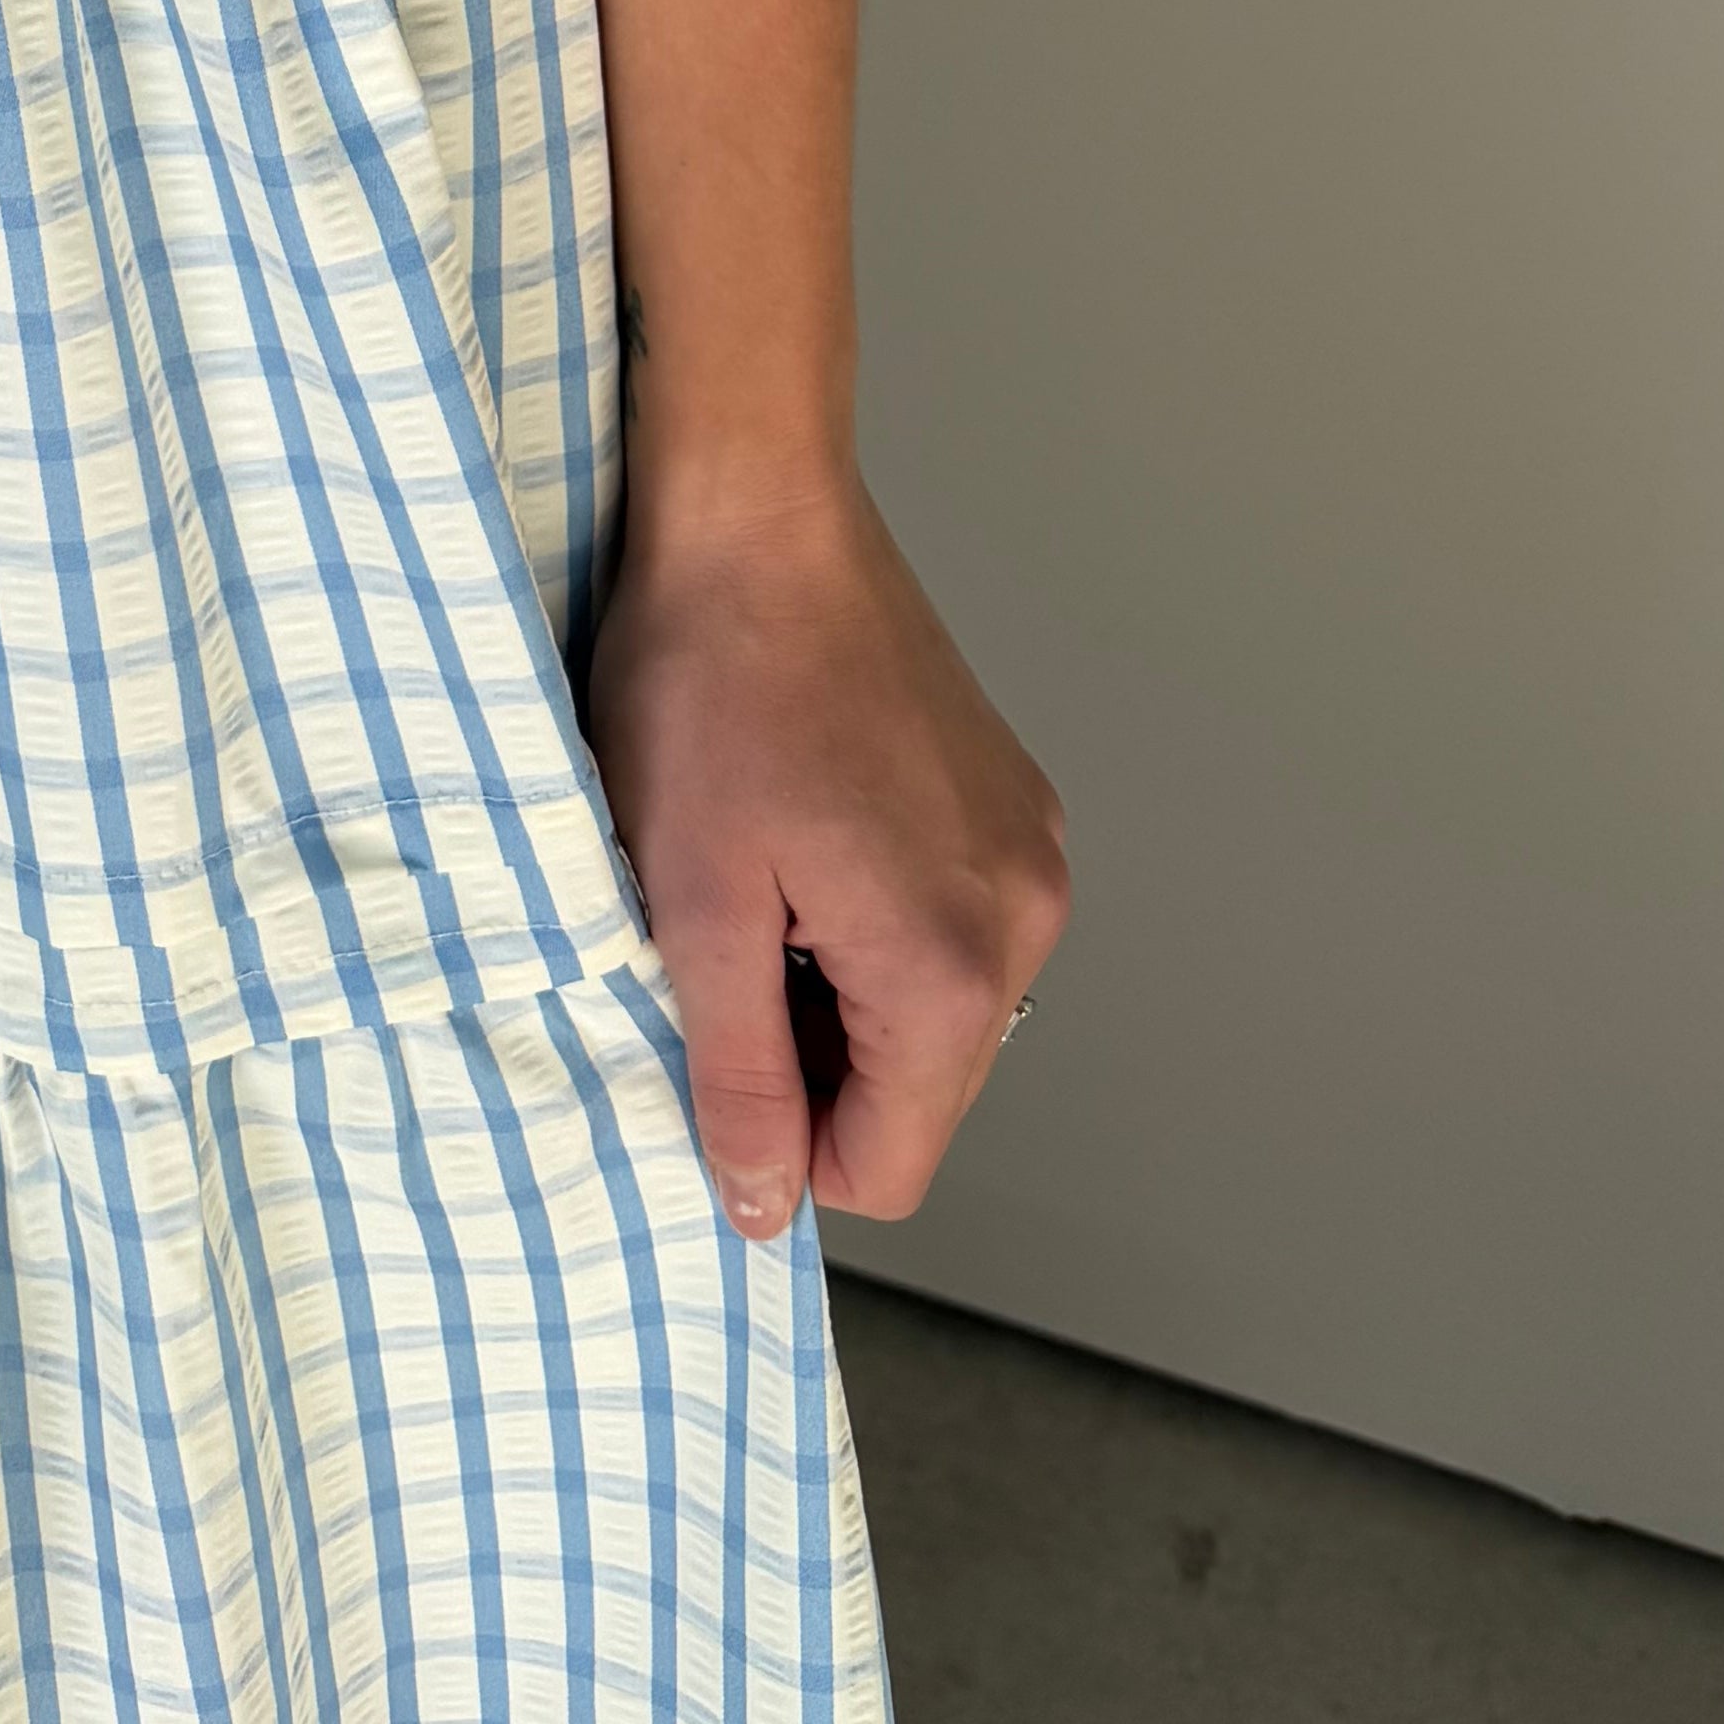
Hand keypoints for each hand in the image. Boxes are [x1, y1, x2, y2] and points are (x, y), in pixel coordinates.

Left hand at [583, 469, 1068, 1242]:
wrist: (758, 515)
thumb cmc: (710, 689)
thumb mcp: (691, 908)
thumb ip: (738, 1079)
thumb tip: (766, 1209)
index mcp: (952, 968)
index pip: (886, 1168)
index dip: (782, 1142)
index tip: (715, 1042)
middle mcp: (1026, 919)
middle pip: (921, 1092)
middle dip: (815, 1054)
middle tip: (727, 939)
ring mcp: (1032, 851)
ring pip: (933, 1009)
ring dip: (842, 982)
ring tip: (764, 871)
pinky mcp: (1014, 799)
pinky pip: (950, 923)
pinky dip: (876, 913)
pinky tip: (807, 828)